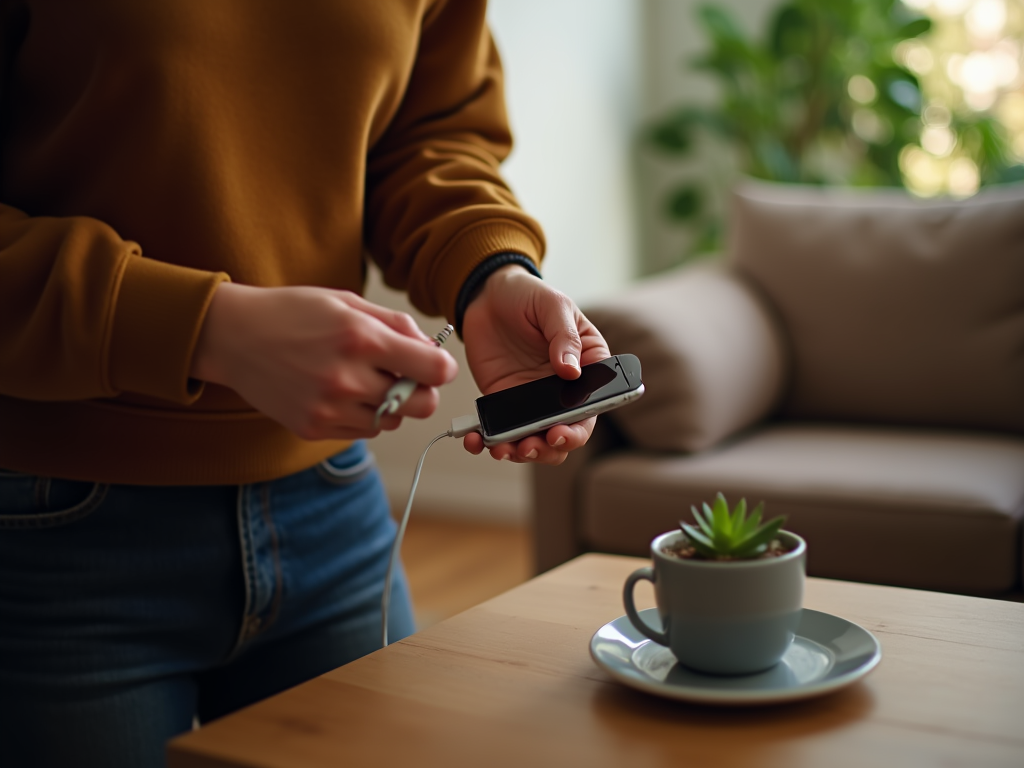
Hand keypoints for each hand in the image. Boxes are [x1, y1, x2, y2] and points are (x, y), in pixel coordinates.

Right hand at [190, 283, 457, 439]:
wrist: (233, 337)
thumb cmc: (292, 313)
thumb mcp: (348, 302)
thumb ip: (397, 325)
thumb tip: (433, 350)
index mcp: (361, 338)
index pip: (433, 371)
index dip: (442, 368)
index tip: (435, 363)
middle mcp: (347, 378)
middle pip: (420, 406)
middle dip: (421, 391)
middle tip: (404, 376)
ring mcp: (329, 408)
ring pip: (392, 421)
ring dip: (390, 404)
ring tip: (363, 379)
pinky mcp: (315, 428)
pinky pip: (364, 431)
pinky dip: (363, 414)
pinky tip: (342, 391)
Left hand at [461, 265, 609, 464]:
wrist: (487, 295)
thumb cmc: (529, 296)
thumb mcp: (553, 306)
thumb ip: (564, 337)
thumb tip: (571, 371)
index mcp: (587, 368)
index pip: (593, 408)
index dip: (579, 428)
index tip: (560, 431)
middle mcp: (563, 390)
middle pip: (565, 433)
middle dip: (548, 448)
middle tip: (530, 445)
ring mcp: (533, 400)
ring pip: (534, 440)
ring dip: (521, 452)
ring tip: (504, 449)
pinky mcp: (504, 402)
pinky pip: (501, 431)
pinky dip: (489, 441)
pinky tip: (478, 440)